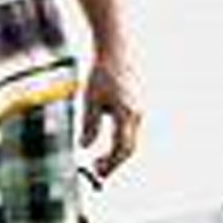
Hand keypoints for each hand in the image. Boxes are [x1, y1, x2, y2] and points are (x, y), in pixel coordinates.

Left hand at [80, 55, 141, 179]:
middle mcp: (137, 114)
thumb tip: (84, 147)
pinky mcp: (136, 104)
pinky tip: (107, 142)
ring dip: (116, 153)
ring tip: (98, 159)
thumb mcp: (89, 98)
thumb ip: (89, 124)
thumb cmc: (101, 72)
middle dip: (114, 162)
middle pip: (129, 148)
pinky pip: (130, 129)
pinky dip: (119, 141)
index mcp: (126, 114)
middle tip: (97, 171)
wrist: (116, 48)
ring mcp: (138, 109)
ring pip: (131, 139)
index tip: (97, 174)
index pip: (121, 149)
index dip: (110, 164)